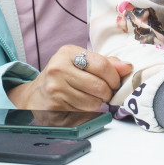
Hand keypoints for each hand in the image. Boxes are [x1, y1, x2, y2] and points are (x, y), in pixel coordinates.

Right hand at [7, 46, 131, 110]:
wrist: (36, 95)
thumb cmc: (64, 76)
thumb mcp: (82, 63)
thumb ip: (106, 63)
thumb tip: (127, 67)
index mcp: (68, 53)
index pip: (102, 65)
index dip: (114, 77)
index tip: (115, 82)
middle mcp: (58, 68)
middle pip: (99, 86)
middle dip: (108, 93)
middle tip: (105, 93)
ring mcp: (54, 88)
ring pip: (93, 102)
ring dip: (98, 103)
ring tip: (90, 97)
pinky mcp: (54, 106)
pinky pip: (83, 112)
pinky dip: (87, 111)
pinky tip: (79, 105)